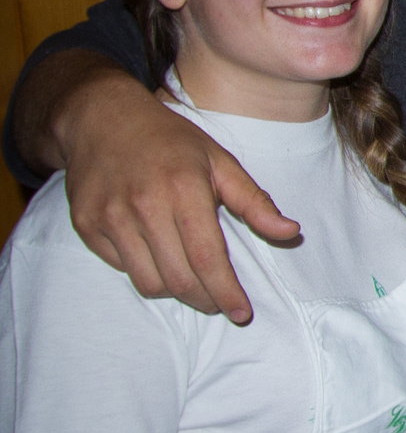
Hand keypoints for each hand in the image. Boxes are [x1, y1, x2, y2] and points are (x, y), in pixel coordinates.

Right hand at [59, 67, 297, 323]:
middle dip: (206, 300)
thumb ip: (254, 202)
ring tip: (193, 283)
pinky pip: (122, 268)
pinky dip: (145, 271)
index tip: (242, 313)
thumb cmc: (171, 141)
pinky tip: (159, 257)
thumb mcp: (220, 161)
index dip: (226, 293)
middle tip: (221, 302)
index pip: (208, 259)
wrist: (101, 119)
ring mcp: (110, 217)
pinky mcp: (86, 225)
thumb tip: (291, 232)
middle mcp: (144, 206)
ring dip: (176, 292)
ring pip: (148, 282)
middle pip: (179, 279)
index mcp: (184, 189)